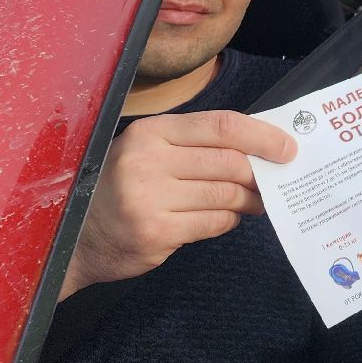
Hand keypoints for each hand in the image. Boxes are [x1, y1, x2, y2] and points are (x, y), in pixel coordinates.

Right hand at [61, 110, 296, 301]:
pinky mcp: (155, 232)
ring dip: (249, 200)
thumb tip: (260, 148)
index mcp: (151, 132)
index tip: (288, 147)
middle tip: (274, 182)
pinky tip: (224, 219)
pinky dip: (227, 221)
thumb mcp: (148, 152)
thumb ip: (195, 145)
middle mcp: (147, 161)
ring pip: (226, 194)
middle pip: (231, 162)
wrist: (73, 236)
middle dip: (261, 173)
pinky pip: (213, 223)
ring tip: (255, 202)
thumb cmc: (120, 188)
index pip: (222, 125)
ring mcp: (149, 198)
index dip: (262, 136)